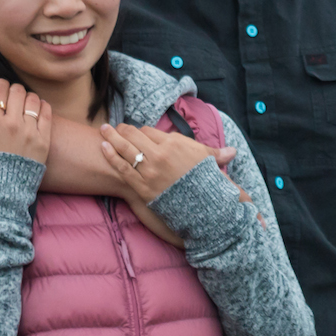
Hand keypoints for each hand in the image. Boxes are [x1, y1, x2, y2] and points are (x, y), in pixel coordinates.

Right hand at [0, 80, 51, 163]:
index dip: (0, 84)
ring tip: (24, 103)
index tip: (0, 86)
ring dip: (28, 97)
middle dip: (13, 89)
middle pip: (17, 91)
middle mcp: (12, 124)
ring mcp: (29, 132)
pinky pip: (47, 114)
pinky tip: (39, 108)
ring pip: (33, 100)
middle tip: (12, 95)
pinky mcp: (43, 141)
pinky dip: (43, 106)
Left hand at [99, 122, 215, 203]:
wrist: (201, 209)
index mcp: (174, 144)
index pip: (150, 131)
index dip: (141, 130)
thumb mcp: (209, 163)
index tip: (136, 131)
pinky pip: (123, 168)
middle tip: (114, 127)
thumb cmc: (205, 183)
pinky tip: (104, 148)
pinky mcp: (141, 186)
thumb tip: (232, 152)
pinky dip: (112, 156)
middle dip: (123, 130)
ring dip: (112, 137)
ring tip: (104, 130)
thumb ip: (215, 154)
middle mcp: (159, 155)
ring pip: (125, 149)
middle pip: (135, 136)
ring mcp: (149, 171)